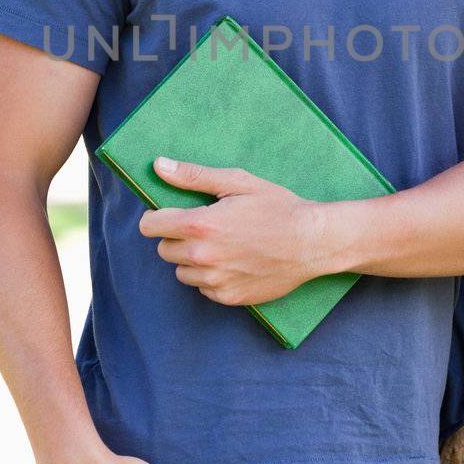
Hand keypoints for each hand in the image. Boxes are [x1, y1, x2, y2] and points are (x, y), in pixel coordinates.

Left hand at [138, 157, 326, 306]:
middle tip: (205, 227)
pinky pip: (203, 288)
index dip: (156, 217)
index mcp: (201, 225)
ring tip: (222, 245)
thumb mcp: (237, 182)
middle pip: (164, 250)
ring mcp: (215, 281)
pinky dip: (211, 277)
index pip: (150, 226)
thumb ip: (194, 176)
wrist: (313, 243)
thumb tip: (158, 166)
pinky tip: (234, 262)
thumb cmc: (277, 207)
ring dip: (192, 259)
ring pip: (182, 271)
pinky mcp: (228, 297)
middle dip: (177, 237)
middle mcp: (202, 257)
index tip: (170, 214)